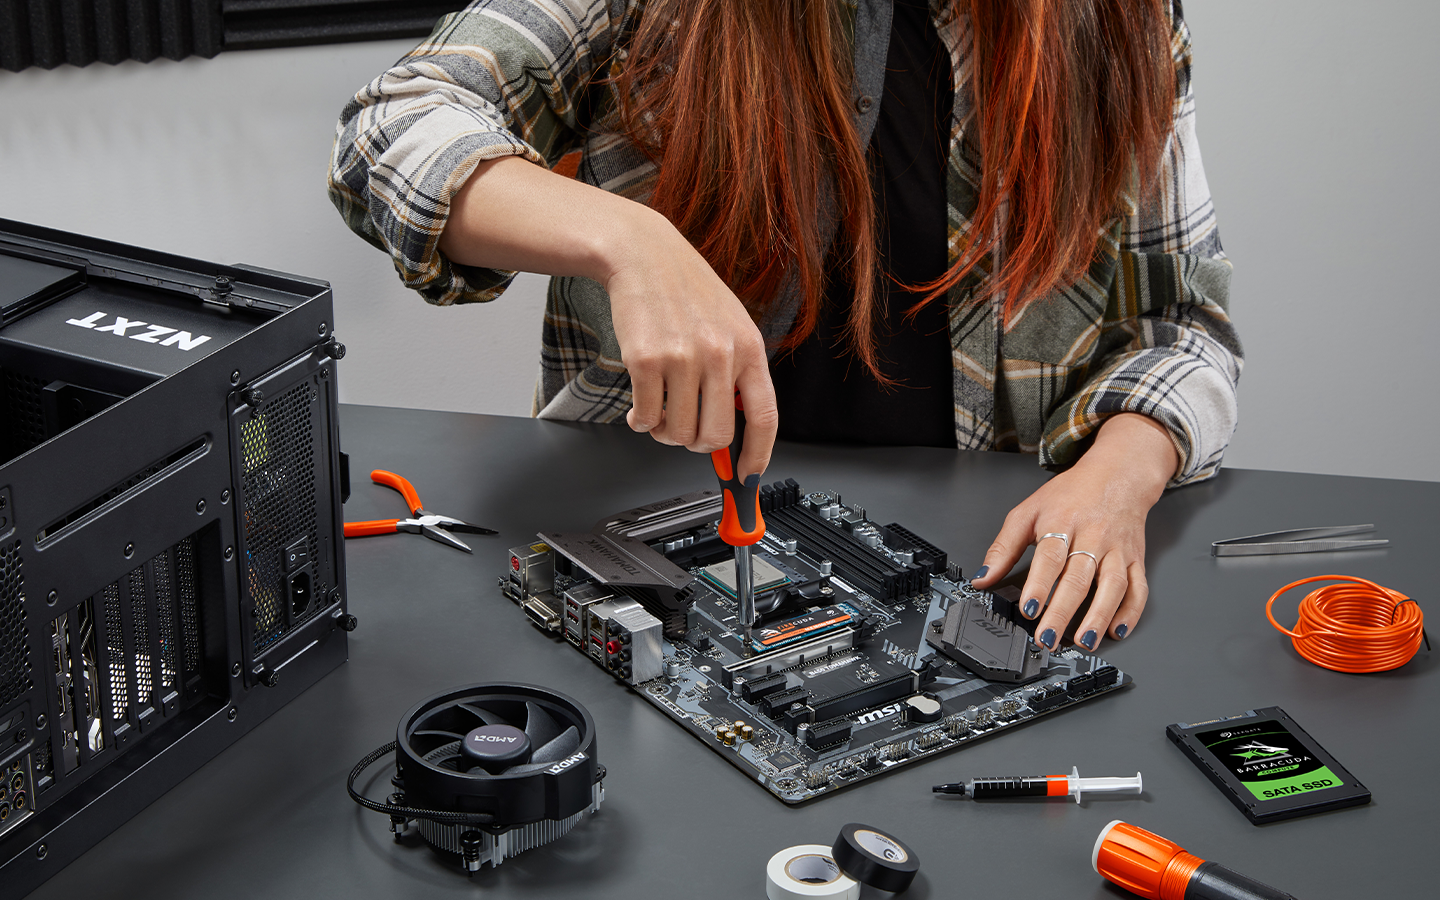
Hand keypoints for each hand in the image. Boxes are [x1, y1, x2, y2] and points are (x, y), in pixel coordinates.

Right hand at [606, 208, 777, 477]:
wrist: (644, 255)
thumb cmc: (687, 290)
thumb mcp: (729, 325)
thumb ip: (736, 374)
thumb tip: (734, 428)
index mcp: (749, 348)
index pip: (763, 417)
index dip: (758, 455)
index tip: (748, 476)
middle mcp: (720, 354)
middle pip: (716, 436)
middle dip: (697, 445)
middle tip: (685, 434)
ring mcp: (683, 358)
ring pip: (677, 432)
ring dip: (664, 433)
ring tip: (660, 411)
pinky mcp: (646, 359)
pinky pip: (646, 417)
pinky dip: (640, 421)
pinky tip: (640, 405)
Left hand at [969, 414, 1178, 651]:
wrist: (1117, 474)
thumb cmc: (1070, 494)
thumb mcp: (1028, 512)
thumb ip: (1003, 547)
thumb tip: (982, 577)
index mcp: (1061, 524)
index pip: (1049, 558)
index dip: (1039, 586)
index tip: (1029, 610)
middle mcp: (1092, 537)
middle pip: (1078, 578)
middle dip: (1062, 612)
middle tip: (1048, 638)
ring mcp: (1116, 549)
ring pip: (1112, 586)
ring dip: (1098, 616)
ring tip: (1084, 641)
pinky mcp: (1135, 558)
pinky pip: (1138, 587)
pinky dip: (1131, 611)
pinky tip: (1117, 629)